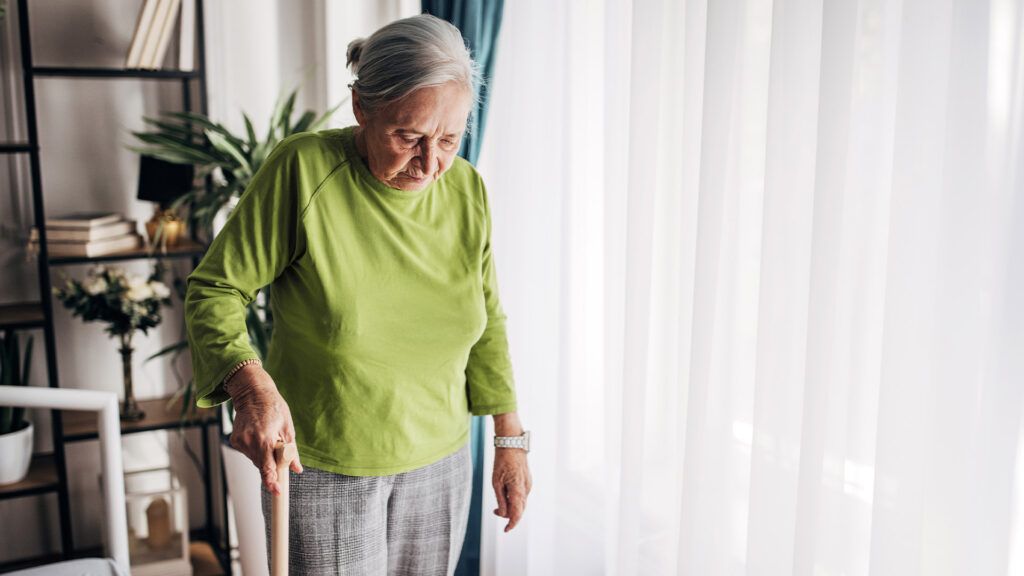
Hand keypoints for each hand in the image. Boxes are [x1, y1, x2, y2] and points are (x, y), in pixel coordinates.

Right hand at [225, 363, 302, 495]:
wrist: (253, 393)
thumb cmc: (273, 407)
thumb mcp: (288, 428)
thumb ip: (292, 452)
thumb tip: (297, 469)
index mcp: (265, 439)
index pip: (267, 467)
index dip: (272, 481)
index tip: (277, 492)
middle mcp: (249, 442)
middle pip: (262, 465)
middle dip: (271, 463)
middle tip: (278, 448)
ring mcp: (240, 441)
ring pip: (255, 460)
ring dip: (263, 455)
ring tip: (267, 436)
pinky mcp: (234, 440)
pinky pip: (248, 453)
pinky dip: (255, 449)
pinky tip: (258, 435)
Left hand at [492, 446, 531, 531]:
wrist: (512, 444)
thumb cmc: (502, 461)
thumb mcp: (496, 481)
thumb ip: (501, 499)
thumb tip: (503, 513)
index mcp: (518, 490)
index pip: (517, 514)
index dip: (511, 524)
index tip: (505, 530)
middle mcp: (526, 489)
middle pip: (519, 510)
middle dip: (508, 514)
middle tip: (495, 511)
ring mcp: (528, 485)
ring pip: (521, 503)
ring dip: (511, 506)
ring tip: (499, 500)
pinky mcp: (528, 481)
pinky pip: (522, 495)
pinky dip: (514, 498)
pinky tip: (506, 492)